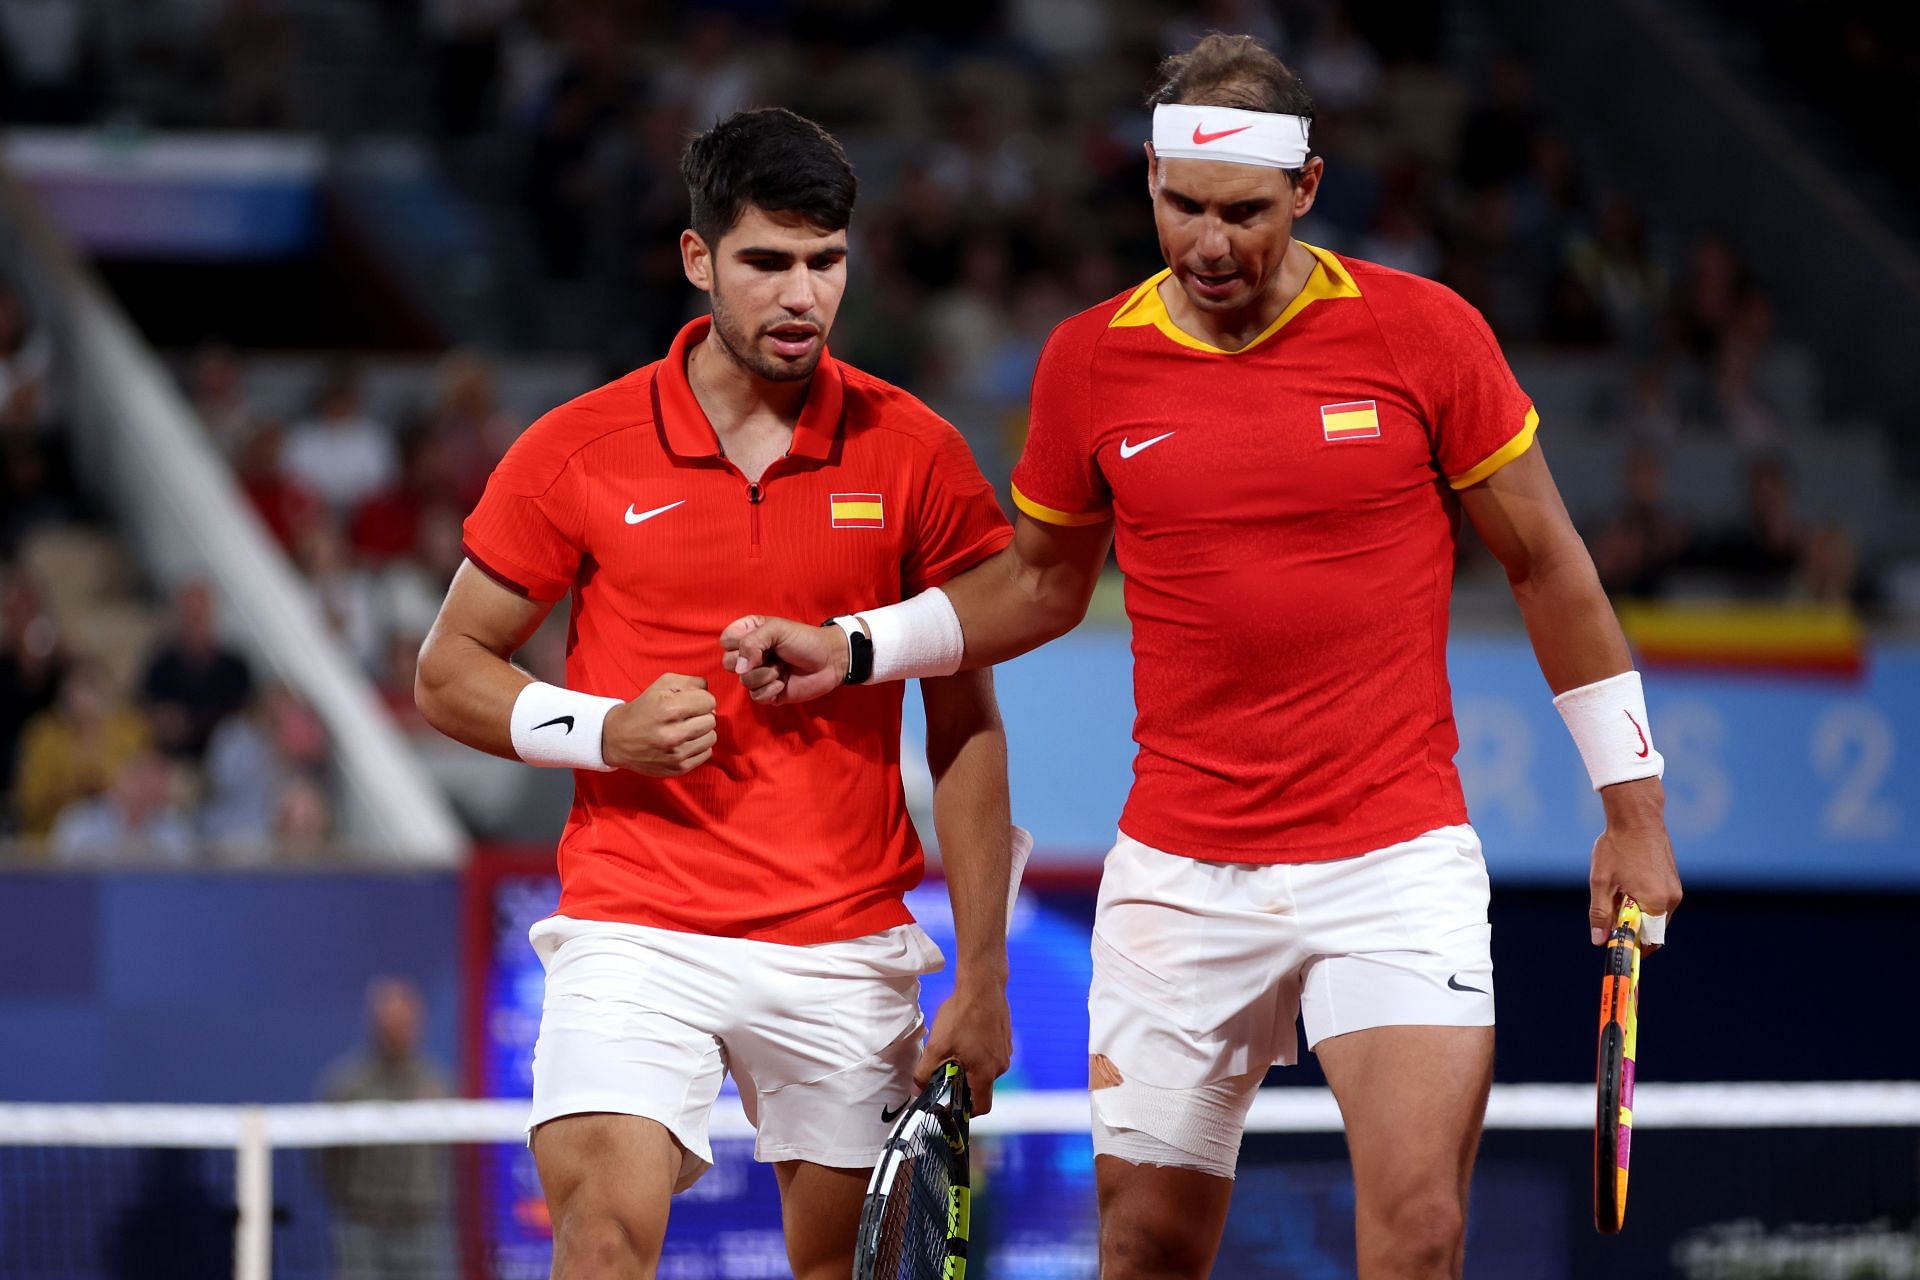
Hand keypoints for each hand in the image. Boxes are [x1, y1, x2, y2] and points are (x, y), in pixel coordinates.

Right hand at [602, 674, 717, 775]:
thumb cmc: (641, 710)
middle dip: (701, 715)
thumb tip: (708, 690)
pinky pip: (706, 753)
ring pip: (711, 737)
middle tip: (686, 716)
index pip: (709, 701)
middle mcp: (673, 734)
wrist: (616, 740)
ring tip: (685, 729)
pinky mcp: (679, 768)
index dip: (701, 699)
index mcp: (668, 709)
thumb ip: (689, 682)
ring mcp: (676, 754)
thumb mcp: (660, 685)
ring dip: (701, 731)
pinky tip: (684, 742)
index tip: (690, 703)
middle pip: (711, 720)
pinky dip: (698, 747)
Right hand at [718, 615, 848, 704]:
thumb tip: (739, 669)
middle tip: (772, 656)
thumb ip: (752, 642)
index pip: (725, 640)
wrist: (830, 661)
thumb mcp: (777, 630)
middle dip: (751, 661)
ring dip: (765, 675)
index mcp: (749, 634)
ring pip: (743, 681)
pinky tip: (783, 683)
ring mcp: (758, 675)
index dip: (737, 643)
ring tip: (782, 669)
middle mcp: (750, 655)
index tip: (756, 640)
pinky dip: (770, 690)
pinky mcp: (768, 693)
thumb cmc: (804, 640)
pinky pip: (756, 696)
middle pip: (728, 663)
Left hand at [913, 978, 1011, 1115]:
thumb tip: (916, 1089)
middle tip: (946, 1070)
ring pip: (986, 1068)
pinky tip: (967, 1034)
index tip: (951, 1105)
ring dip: (971, 1065)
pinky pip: (991, 1053)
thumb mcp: (936, 1046)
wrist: (983, 985)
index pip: (981, 1107)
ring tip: (956, 1047)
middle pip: (982, 1087)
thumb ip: (925, 1073)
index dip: (966, 1111)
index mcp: (985, 1073)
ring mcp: (1005, 1051)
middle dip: (964, 1082)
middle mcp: (1000, 1065)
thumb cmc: (962, 1016)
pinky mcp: (1005, 1037)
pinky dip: (979, 1051)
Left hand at [1589, 777, 1681, 951]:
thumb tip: (1599, 941)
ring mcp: (1675, 889)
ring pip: (1654, 914)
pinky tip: (1626, 882)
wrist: (1637, 817)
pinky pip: (1658, 901)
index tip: (1614, 944)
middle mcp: (1672, 899)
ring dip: (1635, 913)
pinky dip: (1642, 901)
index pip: (1649, 941)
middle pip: (1652, 929)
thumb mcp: (1601, 882)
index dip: (1631, 946)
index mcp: (1656, 903)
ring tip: (1617, 890)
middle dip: (1631, 927)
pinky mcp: (1673, 880)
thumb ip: (1600, 914)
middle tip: (1609, 914)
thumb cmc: (1617, 847)